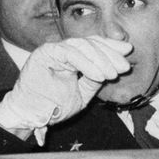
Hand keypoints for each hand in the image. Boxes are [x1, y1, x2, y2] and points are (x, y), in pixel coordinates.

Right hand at [0, 37, 132, 136]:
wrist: (30, 116)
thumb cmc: (52, 107)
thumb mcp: (82, 94)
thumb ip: (94, 80)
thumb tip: (111, 67)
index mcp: (71, 57)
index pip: (94, 45)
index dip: (111, 48)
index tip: (128, 53)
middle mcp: (62, 50)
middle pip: (91, 42)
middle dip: (110, 53)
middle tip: (124, 66)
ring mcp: (53, 49)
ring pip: (82, 45)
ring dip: (100, 59)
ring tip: (112, 75)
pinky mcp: (45, 53)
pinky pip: (70, 53)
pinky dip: (87, 64)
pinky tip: (99, 75)